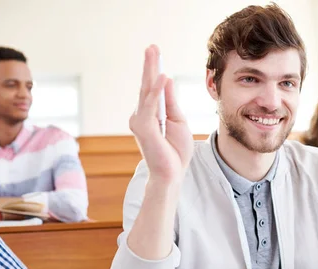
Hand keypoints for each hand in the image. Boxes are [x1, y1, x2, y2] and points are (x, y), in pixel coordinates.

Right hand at [129, 45, 193, 184]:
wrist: (172, 173)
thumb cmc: (176, 150)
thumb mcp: (178, 120)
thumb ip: (170, 102)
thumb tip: (165, 80)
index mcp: (152, 113)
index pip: (152, 88)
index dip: (154, 70)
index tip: (155, 51)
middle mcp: (142, 115)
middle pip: (147, 85)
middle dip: (150, 65)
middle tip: (152, 46)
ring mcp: (140, 121)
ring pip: (147, 92)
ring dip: (151, 72)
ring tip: (154, 53)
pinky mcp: (143, 128)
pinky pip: (151, 106)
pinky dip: (156, 92)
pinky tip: (161, 77)